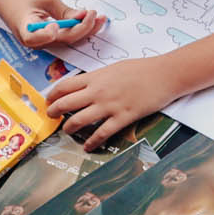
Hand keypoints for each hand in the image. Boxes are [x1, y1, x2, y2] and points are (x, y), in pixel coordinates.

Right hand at [0, 0, 105, 50]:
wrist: (10, 2)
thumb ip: (64, 10)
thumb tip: (82, 16)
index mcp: (25, 29)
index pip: (35, 38)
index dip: (46, 35)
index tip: (54, 25)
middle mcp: (35, 41)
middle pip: (62, 39)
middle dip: (82, 28)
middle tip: (94, 14)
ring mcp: (44, 44)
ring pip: (70, 41)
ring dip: (87, 30)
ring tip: (101, 18)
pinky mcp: (51, 41)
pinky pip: (69, 38)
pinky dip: (82, 30)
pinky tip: (94, 22)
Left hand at [45, 55, 188, 148]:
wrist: (165, 74)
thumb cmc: (143, 69)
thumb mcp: (114, 68)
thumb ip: (98, 78)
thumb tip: (85, 85)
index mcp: (96, 77)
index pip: (64, 86)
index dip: (52, 95)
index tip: (48, 101)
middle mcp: (98, 91)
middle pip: (66, 103)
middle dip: (54, 112)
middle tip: (52, 117)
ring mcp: (110, 105)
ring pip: (79, 120)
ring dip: (69, 128)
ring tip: (67, 131)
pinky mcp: (123, 117)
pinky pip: (102, 132)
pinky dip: (92, 141)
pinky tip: (88, 146)